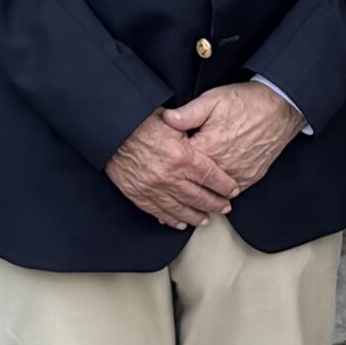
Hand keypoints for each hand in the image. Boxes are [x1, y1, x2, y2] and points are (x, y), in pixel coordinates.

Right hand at [106, 112, 238, 229]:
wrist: (112, 130)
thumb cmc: (142, 121)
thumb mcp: (174, 121)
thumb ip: (194, 136)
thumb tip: (210, 140)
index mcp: (183, 157)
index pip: (211, 176)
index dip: (225, 185)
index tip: (233, 190)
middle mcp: (170, 176)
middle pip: (200, 197)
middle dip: (216, 204)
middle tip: (225, 208)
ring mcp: (154, 188)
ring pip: (181, 209)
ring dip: (196, 215)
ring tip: (205, 219)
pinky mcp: (139, 194)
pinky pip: (159, 212)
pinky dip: (171, 219)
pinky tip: (180, 223)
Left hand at [163, 81, 304, 194]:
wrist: (281, 108)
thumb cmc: (247, 102)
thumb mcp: (213, 100)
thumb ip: (188, 112)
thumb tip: (166, 119)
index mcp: (208, 147)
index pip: (180, 163)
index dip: (168, 161)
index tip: (160, 160)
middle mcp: (222, 165)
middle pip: (193, 183)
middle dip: (180, 182)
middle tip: (167, 182)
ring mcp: (237, 174)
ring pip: (211, 193)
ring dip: (199, 193)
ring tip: (186, 191)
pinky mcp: (249, 177)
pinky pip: (230, 192)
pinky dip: (219, 192)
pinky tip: (211, 189)